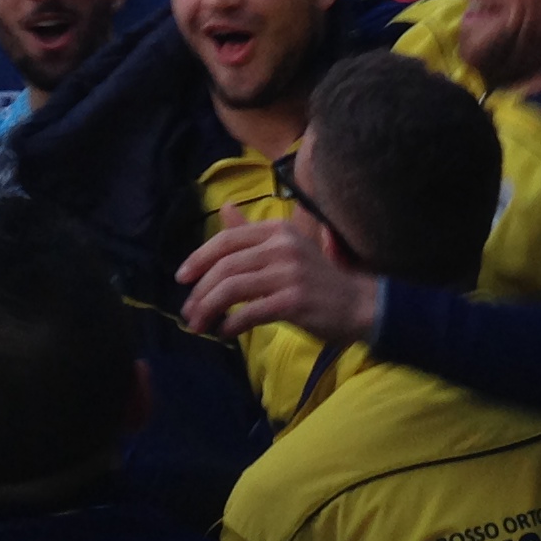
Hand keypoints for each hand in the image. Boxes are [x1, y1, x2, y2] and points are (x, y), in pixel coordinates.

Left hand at [178, 203, 379, 344]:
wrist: (359, 304)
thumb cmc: (317, 278)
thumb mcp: (286, 247)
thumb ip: (252, 232)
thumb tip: (224, 208)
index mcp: (277, 230)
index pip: (227, 240)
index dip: (199, 258)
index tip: (182, 278)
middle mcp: (282, 246)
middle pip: (225, 266)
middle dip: (200, 291)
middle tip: (187, 313)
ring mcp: (289, 274)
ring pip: (233, 289)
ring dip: (209, 309)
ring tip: (199, 325)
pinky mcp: (294, 301)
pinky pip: (250, 312)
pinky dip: (231, 324)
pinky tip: (225, 332)